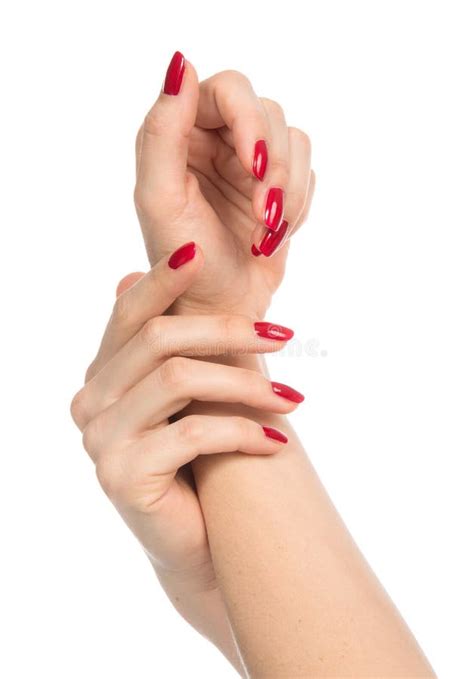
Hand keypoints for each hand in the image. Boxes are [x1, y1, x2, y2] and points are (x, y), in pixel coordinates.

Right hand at [70, 244, 300, 665]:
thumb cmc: (201, 460)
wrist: (202, 540)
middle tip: (285, 337)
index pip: (129, 313)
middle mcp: (89, 402)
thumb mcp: (191, 395)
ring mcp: (99, 440)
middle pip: (157, 339)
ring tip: (293, 398)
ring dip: (246, 384)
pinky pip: (193, 433)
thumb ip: (173, 341)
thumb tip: (151, 268)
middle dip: (228, 330)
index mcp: (103, 375)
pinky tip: (278, 441)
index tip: (205, 254)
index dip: (164, 279)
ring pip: (178, 379)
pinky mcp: (121, 476)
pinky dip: (244, 431)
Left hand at [134, 52, 314, 317]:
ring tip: (265, 231)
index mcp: (180, 134)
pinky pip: (309, 172)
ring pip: (295, 140)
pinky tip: (272, 233)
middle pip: (269, 111)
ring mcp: (248, 162)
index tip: (257, 165)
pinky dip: (298, 205)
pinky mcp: (278, 185)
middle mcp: (215, 139)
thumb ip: (162, 131)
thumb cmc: (185, 263)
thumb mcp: (161, 199)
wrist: (220, 309)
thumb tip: (180, 64)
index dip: (250, 121)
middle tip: (265, 211)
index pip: (227, 90)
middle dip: (275, 166)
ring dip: (288, 192)